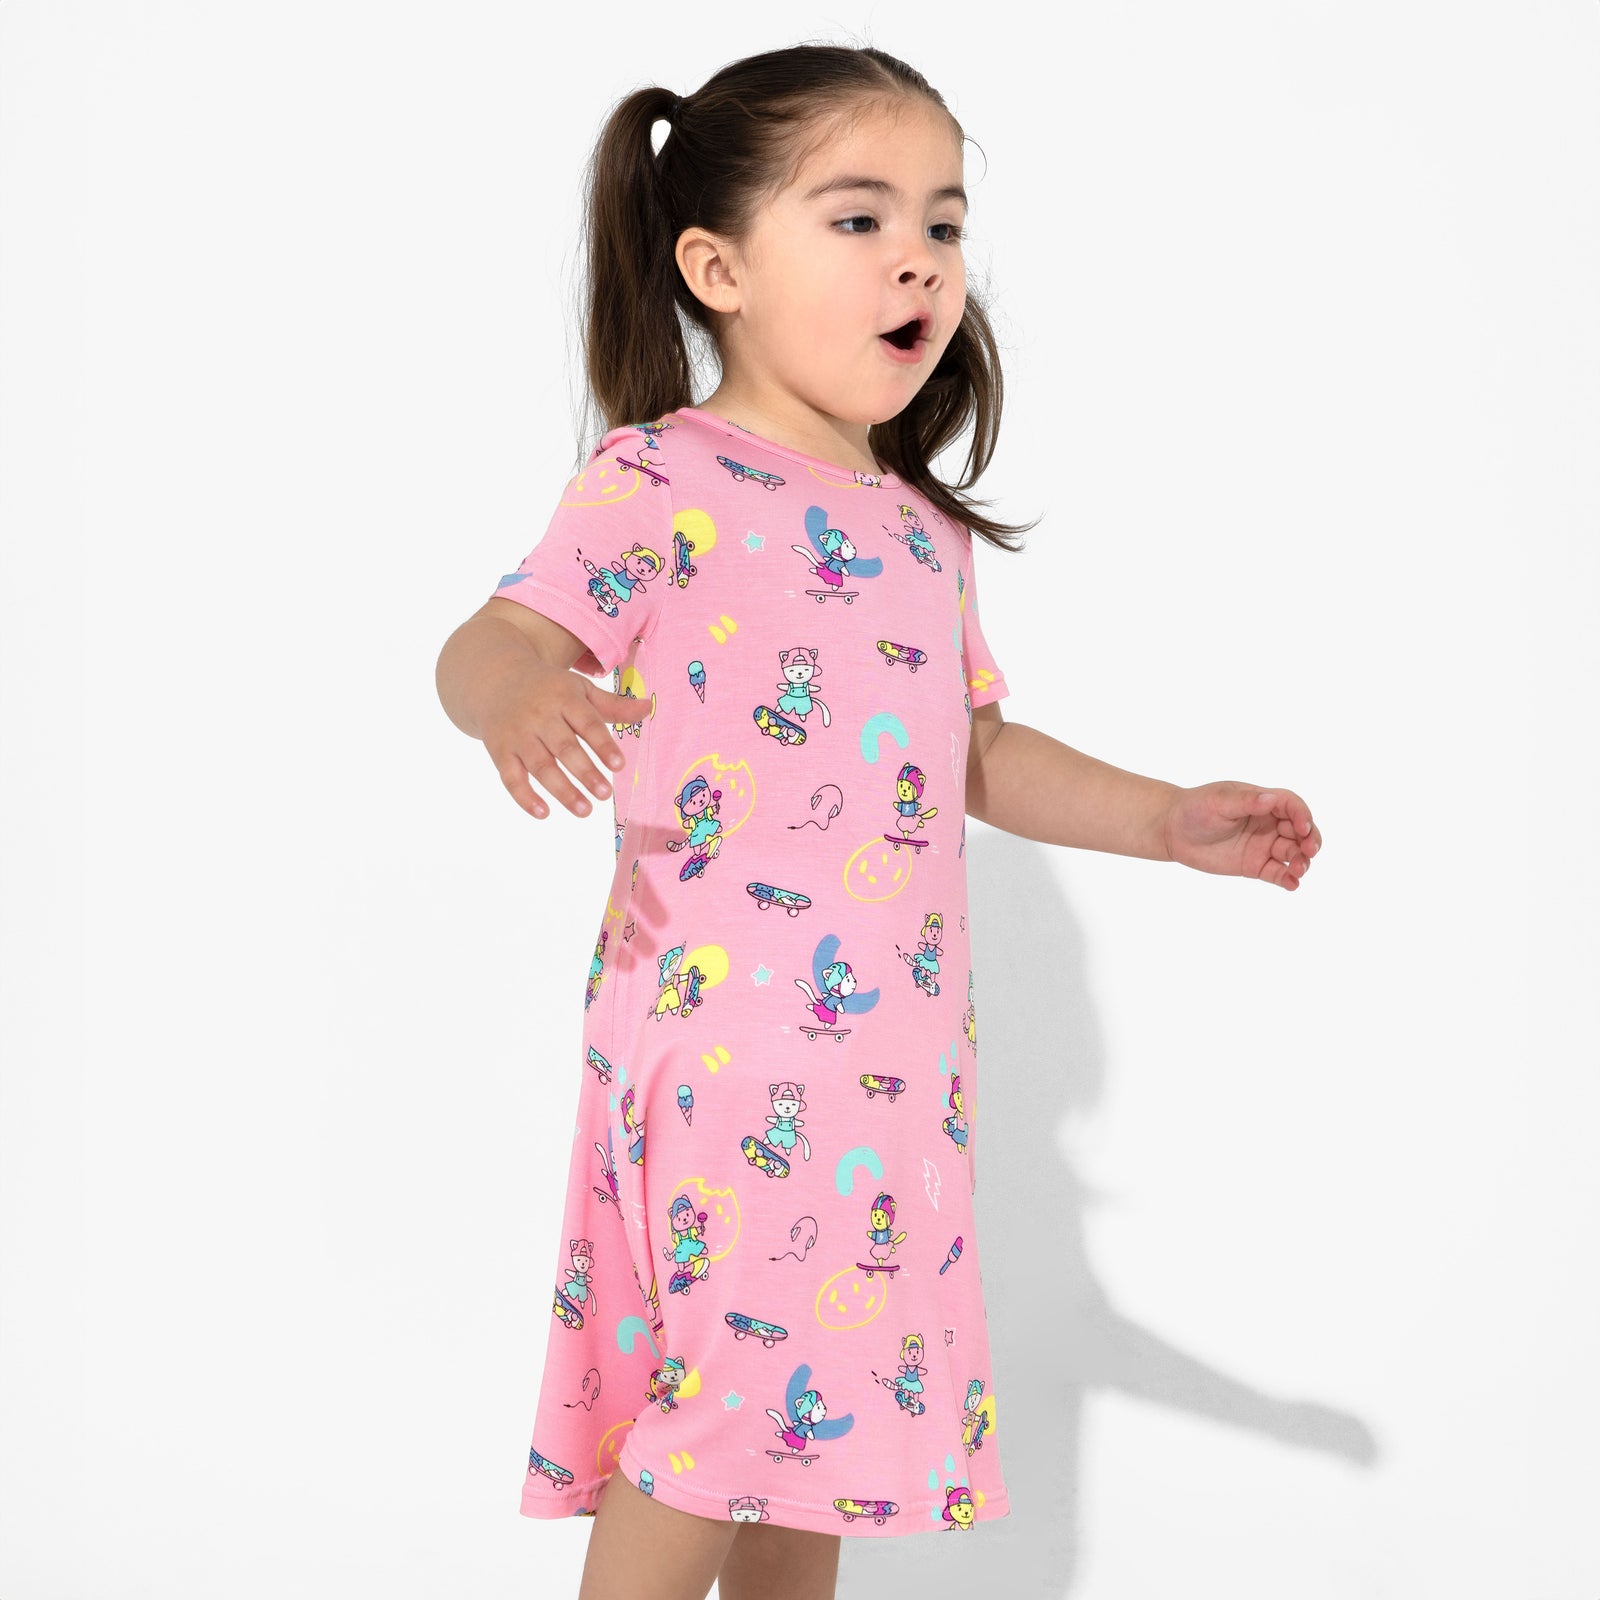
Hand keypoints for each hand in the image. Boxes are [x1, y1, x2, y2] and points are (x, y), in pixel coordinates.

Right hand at [480, 660, 644, 820]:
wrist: (495, 681)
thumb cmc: (549, 689)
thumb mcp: (579, 690)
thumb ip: (612, 706)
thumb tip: (647, 708)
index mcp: (564, 699)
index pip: (587, 723)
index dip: (603, 745)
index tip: (619, 765)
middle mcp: (540, 716)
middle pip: (564, 747)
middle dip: (585, 772)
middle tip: (605, 794)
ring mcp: (518, 735)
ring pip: (541, 765)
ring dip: (562, 790)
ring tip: (585, 811)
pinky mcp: (500, 751)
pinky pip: (511, 777)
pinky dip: (525, 797)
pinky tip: (544, 813)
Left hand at [1160, 782, 1321, 890]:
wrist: (1173, 832)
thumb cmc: (1196, 808)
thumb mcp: (1219, 801)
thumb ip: (1245, 802)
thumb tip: (1271, 799)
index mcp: (1263, 802)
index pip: (1292, 806)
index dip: (1302, 816)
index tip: (1303, 828)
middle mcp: (1269, 823)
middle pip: (1300, 831)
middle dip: (1310, 840)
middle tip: (1310, 851)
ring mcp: (1264, 845)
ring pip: (1292, 853)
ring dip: (1301, 861)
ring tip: (1298, 870)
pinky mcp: (1255, 865)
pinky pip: (1277, 873)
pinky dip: (1288, 879)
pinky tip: (1292, 884)